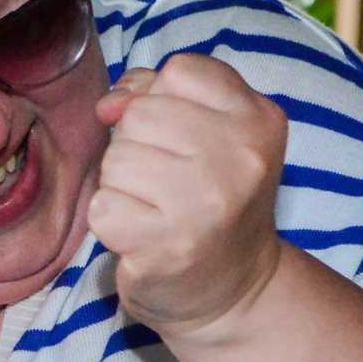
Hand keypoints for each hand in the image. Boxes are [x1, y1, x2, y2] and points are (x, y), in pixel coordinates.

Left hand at [89, 54, 288, 335]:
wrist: (235, 291)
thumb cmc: (209, 201)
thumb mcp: (207, 133)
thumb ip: (156, 93)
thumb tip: (110, 104)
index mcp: (259, 119)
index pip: (179, 70)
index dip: (161, 97)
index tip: (179, 137)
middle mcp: (241, 159)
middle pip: (140, 114)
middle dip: (137, 144)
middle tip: (167, 182)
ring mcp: (205, 205)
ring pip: (116, 159)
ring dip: (121, 185)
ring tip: (155, 208)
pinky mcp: (167, 247)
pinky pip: (102, 207)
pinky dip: (111, 222)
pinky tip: (142, 235)